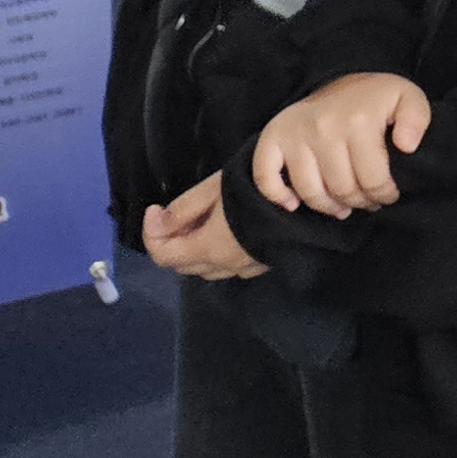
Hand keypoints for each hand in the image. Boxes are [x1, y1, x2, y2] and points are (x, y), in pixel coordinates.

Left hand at [143, 177, 264, 279]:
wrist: (306, 195)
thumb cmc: (255, 188)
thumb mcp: (214, 189)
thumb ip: (181, 209)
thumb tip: (157, 224)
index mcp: (207, 248)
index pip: (162, 254)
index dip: (150, 232)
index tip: (156, 208)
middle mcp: (223, 265)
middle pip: (181, 265)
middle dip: (170, 242)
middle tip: (178, 214)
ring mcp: (244, 268)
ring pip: (204, 269)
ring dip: (193, 251)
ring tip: (201, 222)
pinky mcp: (261, 263)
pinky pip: (227, 267)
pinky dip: (216, 254)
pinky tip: (226, 232)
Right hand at [251, 72, 430, 215]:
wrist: (341, 80)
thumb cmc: (376, 98)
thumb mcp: (408, 98)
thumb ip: (417, 119)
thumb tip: (407, 146)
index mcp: (358, 121)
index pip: (372, 179)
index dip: (384, 194)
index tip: (388, 195)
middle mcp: (322, 128)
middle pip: (340, 189)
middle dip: (359, 202)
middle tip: (368, 201)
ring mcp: (294, 134)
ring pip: (308, 190)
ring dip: (327, 207)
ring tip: (343, 206)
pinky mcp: (272, 137)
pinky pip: (264, 175)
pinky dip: (277, 195)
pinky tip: (294, 204)